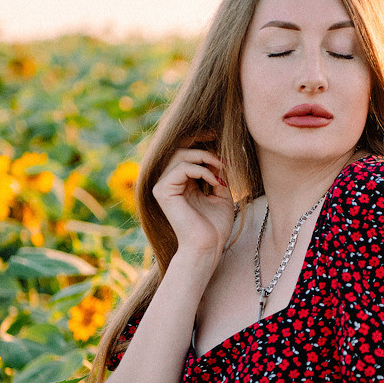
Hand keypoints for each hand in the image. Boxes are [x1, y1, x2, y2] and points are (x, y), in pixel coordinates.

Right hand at [151, 138, 234, 261]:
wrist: (208, 247)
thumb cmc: (215, 227)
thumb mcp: (221, 194)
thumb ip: (217, 174)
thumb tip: (219, 155)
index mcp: (181, 183)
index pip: (185, 153)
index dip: (199, 140)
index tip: (217, 135)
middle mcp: (169, 182)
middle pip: (179, 149)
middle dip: (201, 144)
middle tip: (220, 148)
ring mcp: (163, 186)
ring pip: (179, 155)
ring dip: (204, 157)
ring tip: (221, 167)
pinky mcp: (162, 191)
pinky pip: (181, 168)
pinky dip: (201, 170)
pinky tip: (215, 181)